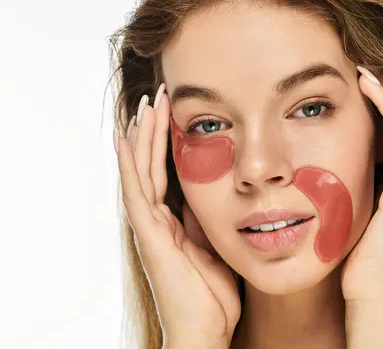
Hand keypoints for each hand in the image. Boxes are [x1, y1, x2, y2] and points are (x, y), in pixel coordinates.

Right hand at [114, 85, 240, 345]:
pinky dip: (130, 165)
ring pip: (141, 173)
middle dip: (154, 132)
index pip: (168, 173)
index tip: (176, 113)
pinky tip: (126, 140)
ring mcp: (151, 228)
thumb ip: (208, 220)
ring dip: (142, 138)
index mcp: (174, 222)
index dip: (169, 144)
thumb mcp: (216, 245)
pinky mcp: (150, 236)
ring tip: (146, 106)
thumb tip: (214, 191)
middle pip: (151, 166)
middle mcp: (157, 220)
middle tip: (159, 97)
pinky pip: (137, 194)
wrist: (207, 331)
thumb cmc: (214, 295)